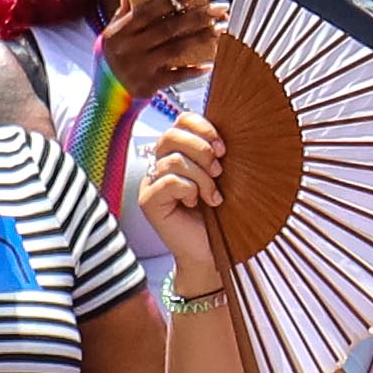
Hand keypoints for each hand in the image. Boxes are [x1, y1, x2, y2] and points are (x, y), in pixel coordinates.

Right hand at [103, 0, 225, 97]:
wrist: (106, 94)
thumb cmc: (114, 57)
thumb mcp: (112, 33)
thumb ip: (125, 11)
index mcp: (120, 31)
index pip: (149, 10)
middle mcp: (129, 48)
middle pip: (168, 28)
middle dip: (197, 16)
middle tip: (220, 8)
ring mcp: (140, 67)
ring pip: (176, 49)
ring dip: (201, 38)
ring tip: (221, 28)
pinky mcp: (150, 85)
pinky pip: (176, 76)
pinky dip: (193, 70)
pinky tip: (209, 64)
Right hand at [130, 109, 233, 279]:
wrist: (213, 251)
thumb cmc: (221, 216)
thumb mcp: (223, 178)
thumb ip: (217, 153)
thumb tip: (223, 135)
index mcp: (178, 152)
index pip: (181, 121)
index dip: (202, 127)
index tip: (222, 147)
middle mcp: (159, 164)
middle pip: (172, 135)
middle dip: (201, 149)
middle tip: (219, 170)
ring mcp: (150, 182)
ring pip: (173, 160)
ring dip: (201, 177)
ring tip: (212, 195)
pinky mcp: (148, 200)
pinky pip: (169, 181)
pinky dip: (190, 190)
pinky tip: (197, 204)